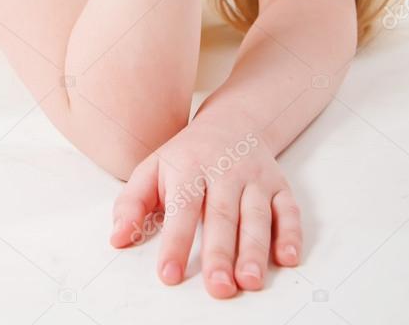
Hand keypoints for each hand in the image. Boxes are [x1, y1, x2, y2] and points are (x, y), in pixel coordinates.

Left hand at [108, 115, 302, 298]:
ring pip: (257, 215)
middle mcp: (225, 171)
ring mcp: (254, 178)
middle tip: (218, 287)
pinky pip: (288, 210)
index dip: (176, 241)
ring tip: (250, 281)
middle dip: (221, 253)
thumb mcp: (152, 169)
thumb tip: (117, 238)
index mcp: (190, 167)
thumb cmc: (187, 155)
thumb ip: (132, 203)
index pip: (182, 206)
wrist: (232, 122)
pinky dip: (291, 234)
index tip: (170, 274)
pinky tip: (287, 259)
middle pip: (223, 215)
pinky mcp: (279, 186)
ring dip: (255, 250)